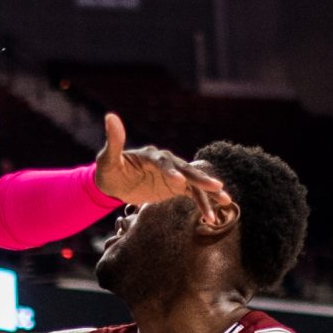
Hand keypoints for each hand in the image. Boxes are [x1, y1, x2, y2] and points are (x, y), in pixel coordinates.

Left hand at [92, 114, 226, 215]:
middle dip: (200, 179)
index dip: (171, 172)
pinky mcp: (177, 186)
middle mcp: (167, 163)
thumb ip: (114, 141)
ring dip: (209, 193)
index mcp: (151, 156)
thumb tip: (110, 116)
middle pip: (186, 170)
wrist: (115, 183)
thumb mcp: (107, 159)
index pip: (163, 163)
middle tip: (217, 187)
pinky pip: (193, 195)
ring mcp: (174, 174)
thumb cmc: (109, 170)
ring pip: (194, 183)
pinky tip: (213, 216)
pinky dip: (203, 204)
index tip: (178, 182)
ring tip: (226, 201)